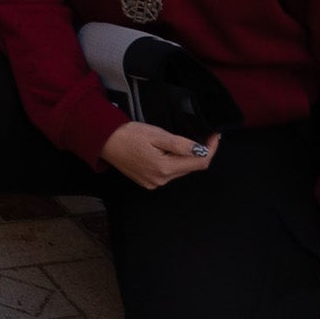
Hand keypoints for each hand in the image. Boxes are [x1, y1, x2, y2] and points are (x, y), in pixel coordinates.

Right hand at [101, 121, 217, 188]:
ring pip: (180, 170)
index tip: (215, 135)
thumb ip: (181, 144)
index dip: (211, 149)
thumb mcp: (157, 134)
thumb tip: (202, 150)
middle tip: (202, 135)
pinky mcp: (148, 182)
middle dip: (199, 153)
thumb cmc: (128, 134)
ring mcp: (154, 183)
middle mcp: (161, 180)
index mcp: (164, 168)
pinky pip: (169, 173)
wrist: (104, 141)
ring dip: (185, 158)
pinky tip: (167, 151)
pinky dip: (174, 163)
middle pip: (191, 168)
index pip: (200, 163)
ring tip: (180, 142)